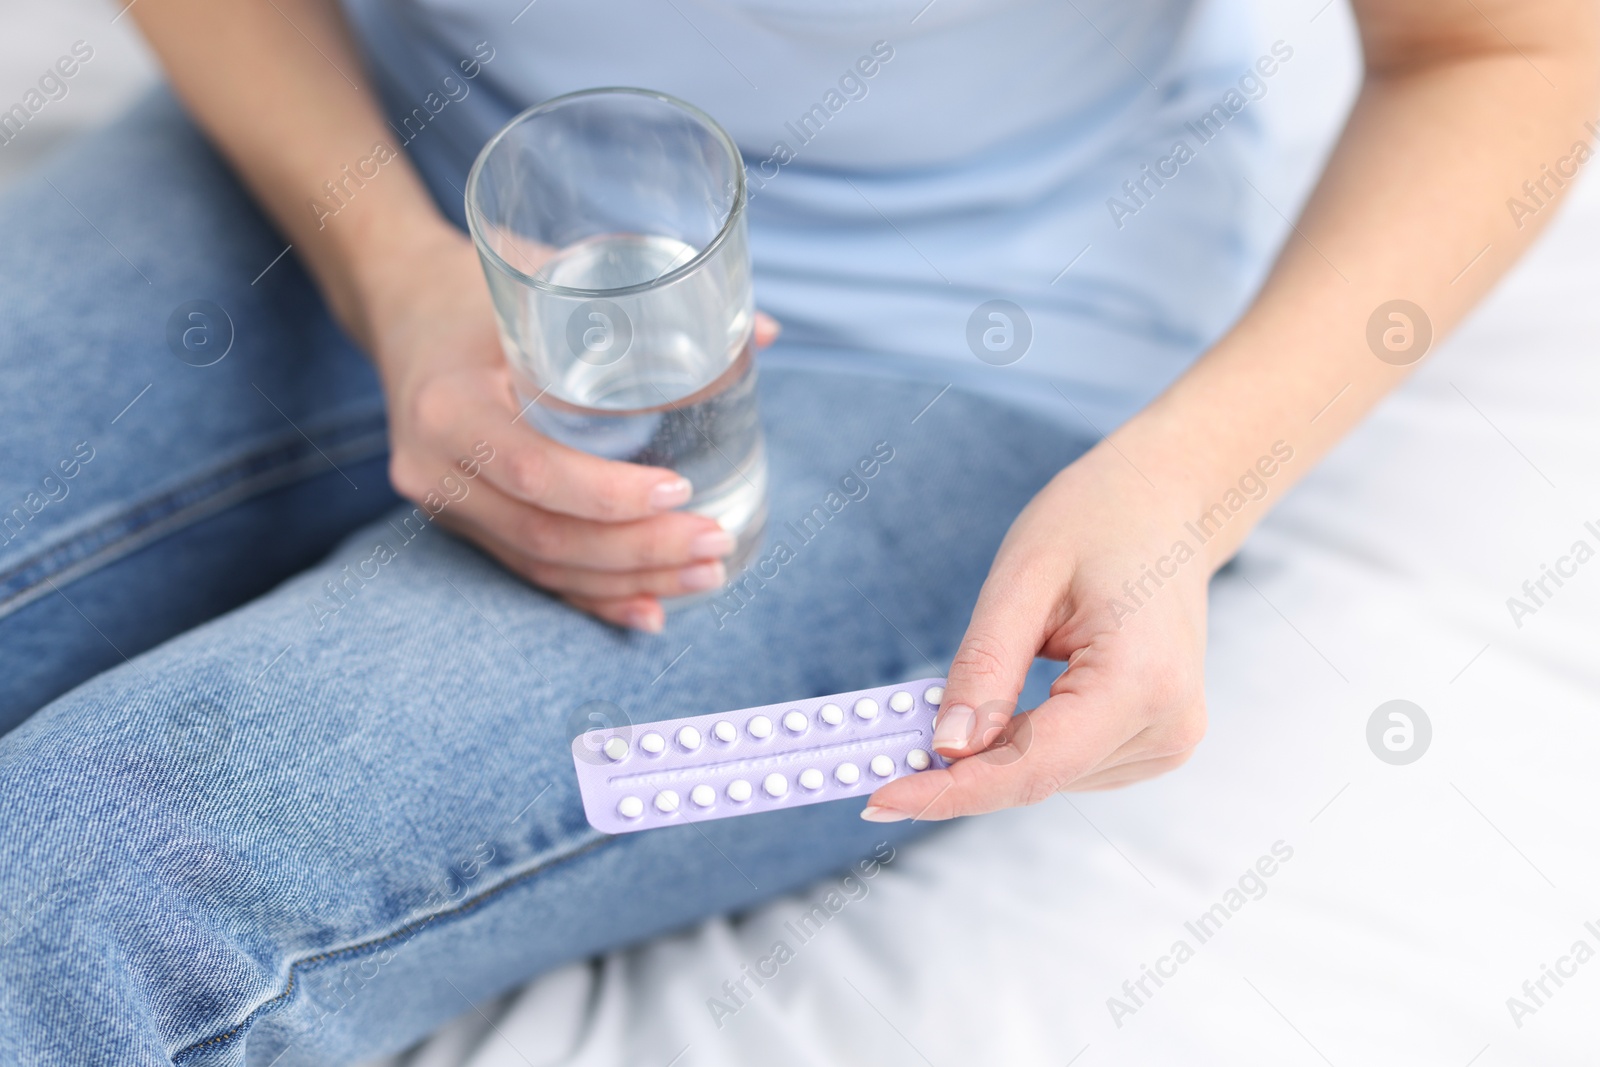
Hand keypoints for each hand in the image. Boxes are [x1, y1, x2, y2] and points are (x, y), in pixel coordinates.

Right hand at [362, 226, 778, 631]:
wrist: (401, 303)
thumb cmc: (481, 283)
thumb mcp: (549, 275)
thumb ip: (649, 298)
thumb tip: (766, 333)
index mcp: (448, 405)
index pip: (534, 470)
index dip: (609, 495)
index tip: (679, 491)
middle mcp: (435, 468)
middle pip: (547, 535)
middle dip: (640, 552)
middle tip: (715, 542)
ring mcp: (444, 505)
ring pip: (543, 566)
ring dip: (629, 582)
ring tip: (706, 575)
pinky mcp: (462, 523)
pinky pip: (531, 572)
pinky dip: (593, 596)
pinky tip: (648, 611)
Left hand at [862, 441, 1210, 820]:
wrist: (1166, 502)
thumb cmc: (1097, 521)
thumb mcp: (1022, 578)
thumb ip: (984, 668)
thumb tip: (946, 749)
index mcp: (1140, 681)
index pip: (1033, 767)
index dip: (951, 792)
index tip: (879, 799)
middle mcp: (1168, 724)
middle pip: (1037, 778)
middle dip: (958, 770)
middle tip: (885, 751)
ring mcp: (1170, 738)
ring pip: (1049, 777)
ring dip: (993, 752)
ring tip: (986, 679)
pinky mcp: (1158, 740)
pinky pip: (1069, 762)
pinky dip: (1025, 742)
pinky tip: (1020, 694)